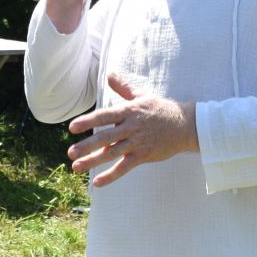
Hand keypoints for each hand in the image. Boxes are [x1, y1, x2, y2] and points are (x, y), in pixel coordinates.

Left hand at [66, 72, 196, 186]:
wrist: (186, 125)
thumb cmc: (161, 110)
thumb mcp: (141, 96)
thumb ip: (123, 87)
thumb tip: (110, 74)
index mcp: (129, 112)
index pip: (104, 116)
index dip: (88, 121)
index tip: (72, 127)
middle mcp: (131, 128)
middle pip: (106, 137)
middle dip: (87, 146)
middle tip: (71, 152)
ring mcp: (137, 143)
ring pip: (112, 153)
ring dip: (93, 161)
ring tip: (76, 167)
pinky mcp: (143, 156)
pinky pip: (125, 167)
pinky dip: (111, 175)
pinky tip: (97, 182)